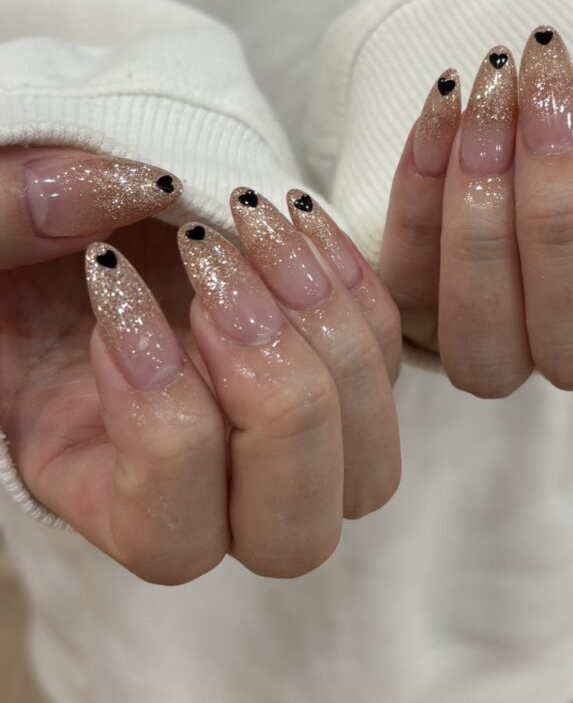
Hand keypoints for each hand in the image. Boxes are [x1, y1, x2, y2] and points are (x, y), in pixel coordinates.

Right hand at [0, 147, 400, 582]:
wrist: (71, 224)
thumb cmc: (12, 254)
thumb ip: (16, 218)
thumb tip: (145, 184)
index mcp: (96, 490)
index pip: (173, 537)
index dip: (164, 414)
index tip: (115, 281)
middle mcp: (204, 490)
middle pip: (294, 533)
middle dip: (270, 383)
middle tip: (204, 258)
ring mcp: (278, 435)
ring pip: (369, 464)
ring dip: (323, 325)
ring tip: (249, 220)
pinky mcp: (330, 368)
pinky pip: (387, 355)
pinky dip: (353, 279)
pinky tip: (291, 214)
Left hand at [380, 8, 572, 397]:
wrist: (548, 82)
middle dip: (562, 201)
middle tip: (550, 79)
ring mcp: (498, 337)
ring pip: (485, 341)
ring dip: (483, 214)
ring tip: (492, 93)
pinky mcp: (422, 308)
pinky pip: (409, 286)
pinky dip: (418, 197)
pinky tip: (444, 103)